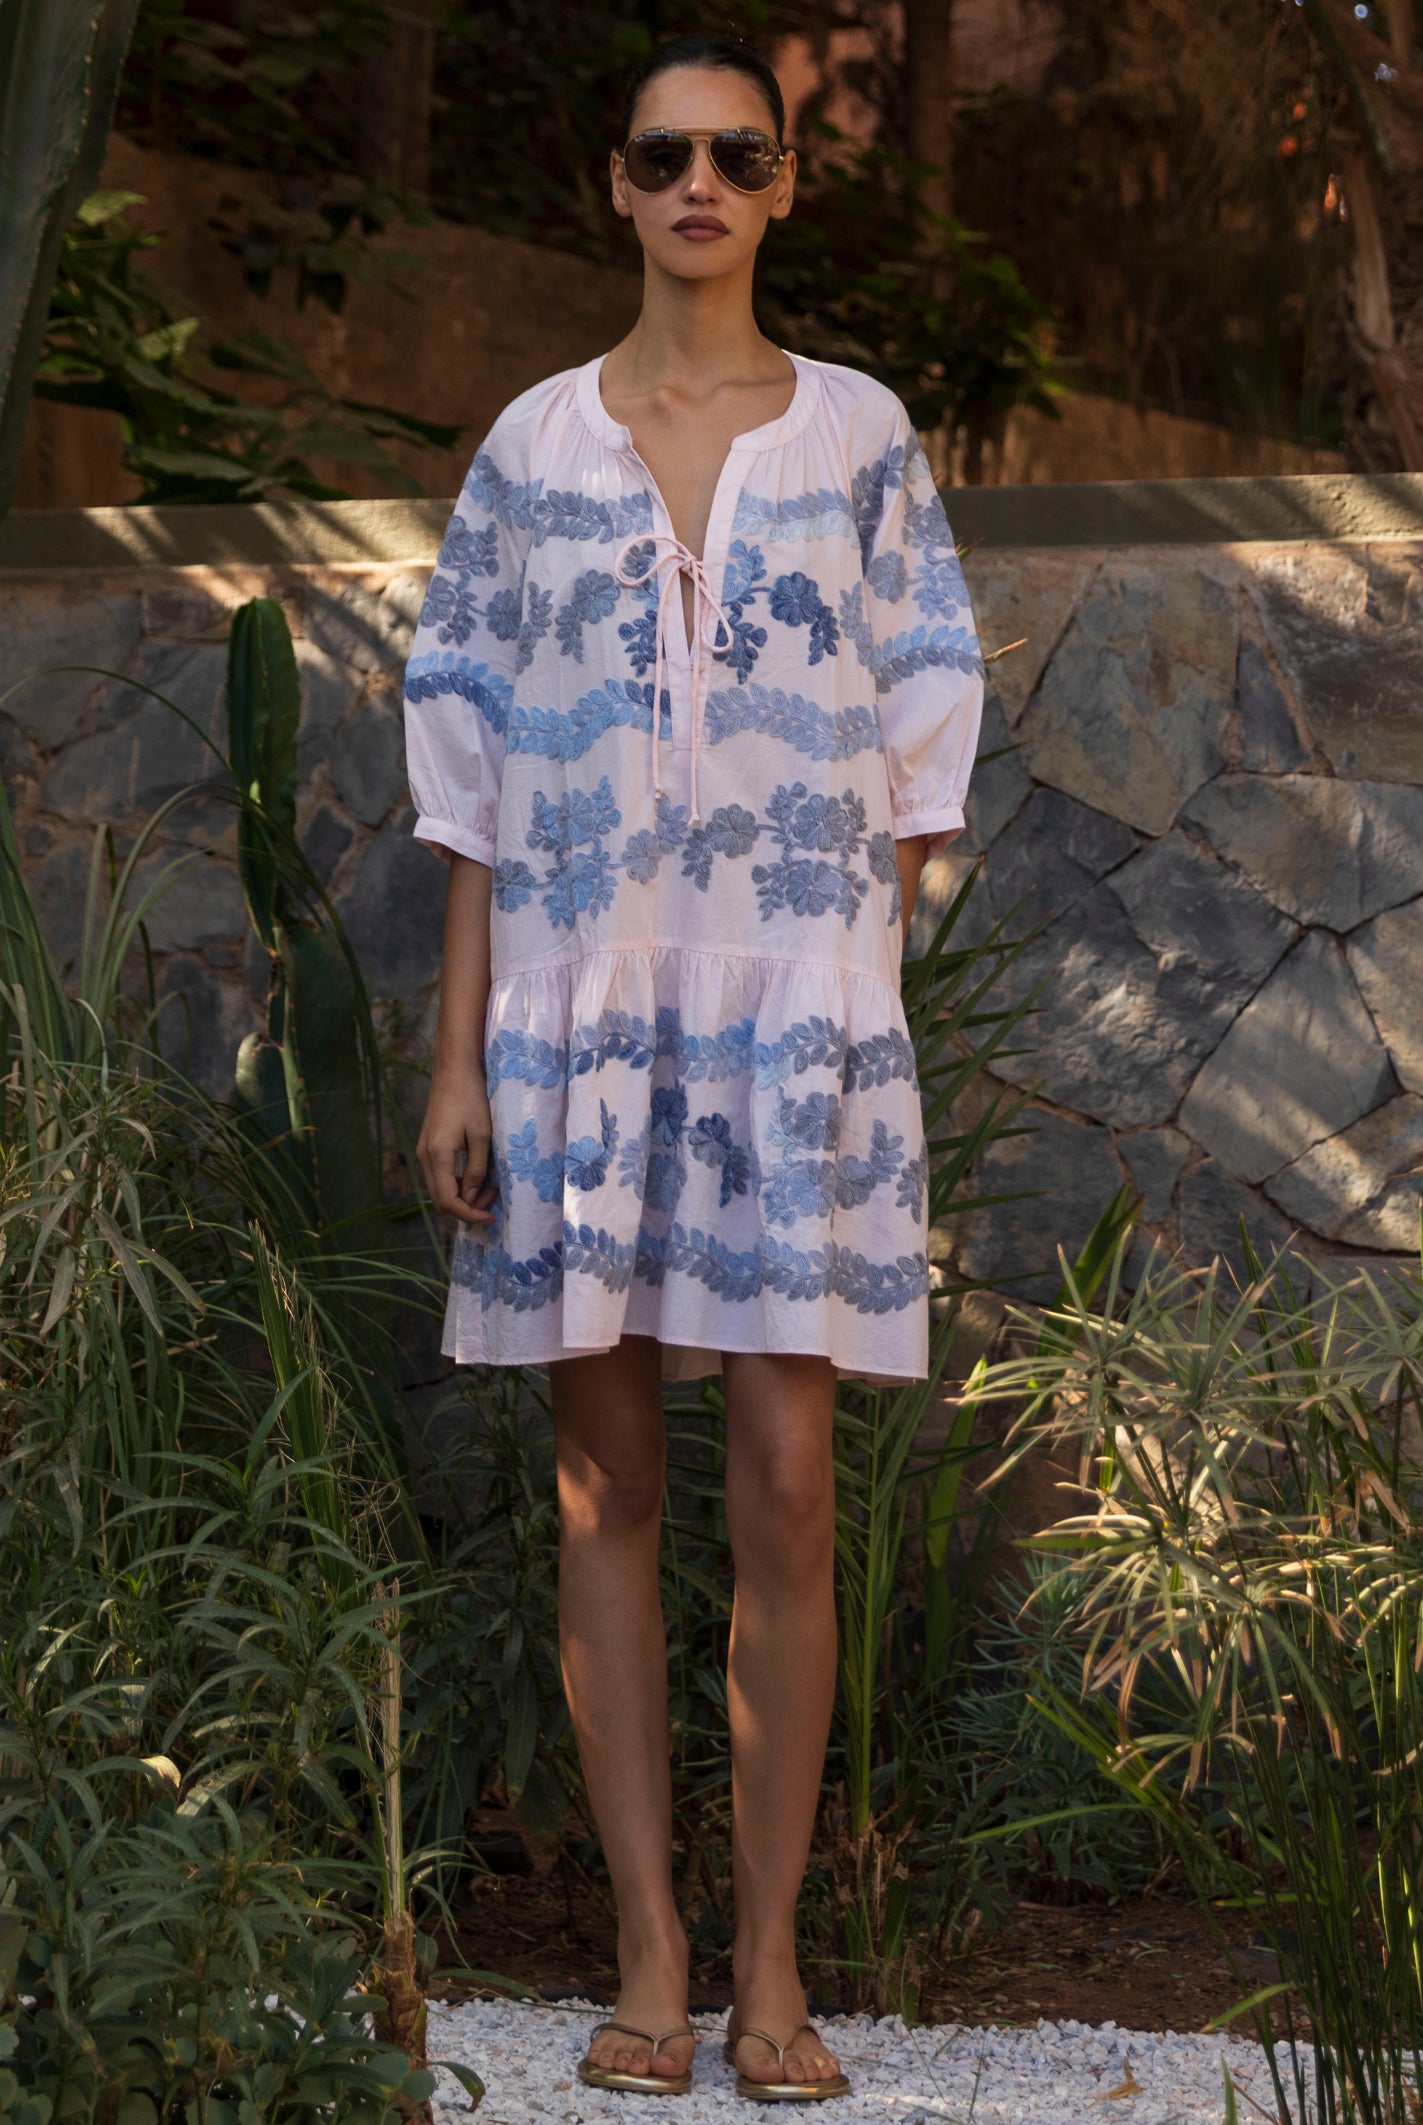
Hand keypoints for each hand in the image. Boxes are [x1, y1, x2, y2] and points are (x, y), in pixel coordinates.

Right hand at [417, 1063, 496, 1225]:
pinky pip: (438, 1176)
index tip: (491, 1216)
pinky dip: (455, 1183)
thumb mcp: (482, 1135)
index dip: (470, 1214)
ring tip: (488, 1187)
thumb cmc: (472, 1097)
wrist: (454, 1069)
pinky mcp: (428, 1145)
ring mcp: (423, 1151)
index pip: (448, 1201)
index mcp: (436, 1156)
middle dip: (466, 1207)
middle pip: (440, 1200)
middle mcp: (424, 1157)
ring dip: (461, 1196)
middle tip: (492, 1198)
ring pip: (438, 1189)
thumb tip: (470, 1198)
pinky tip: (475, 1176)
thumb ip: (476, 1170)